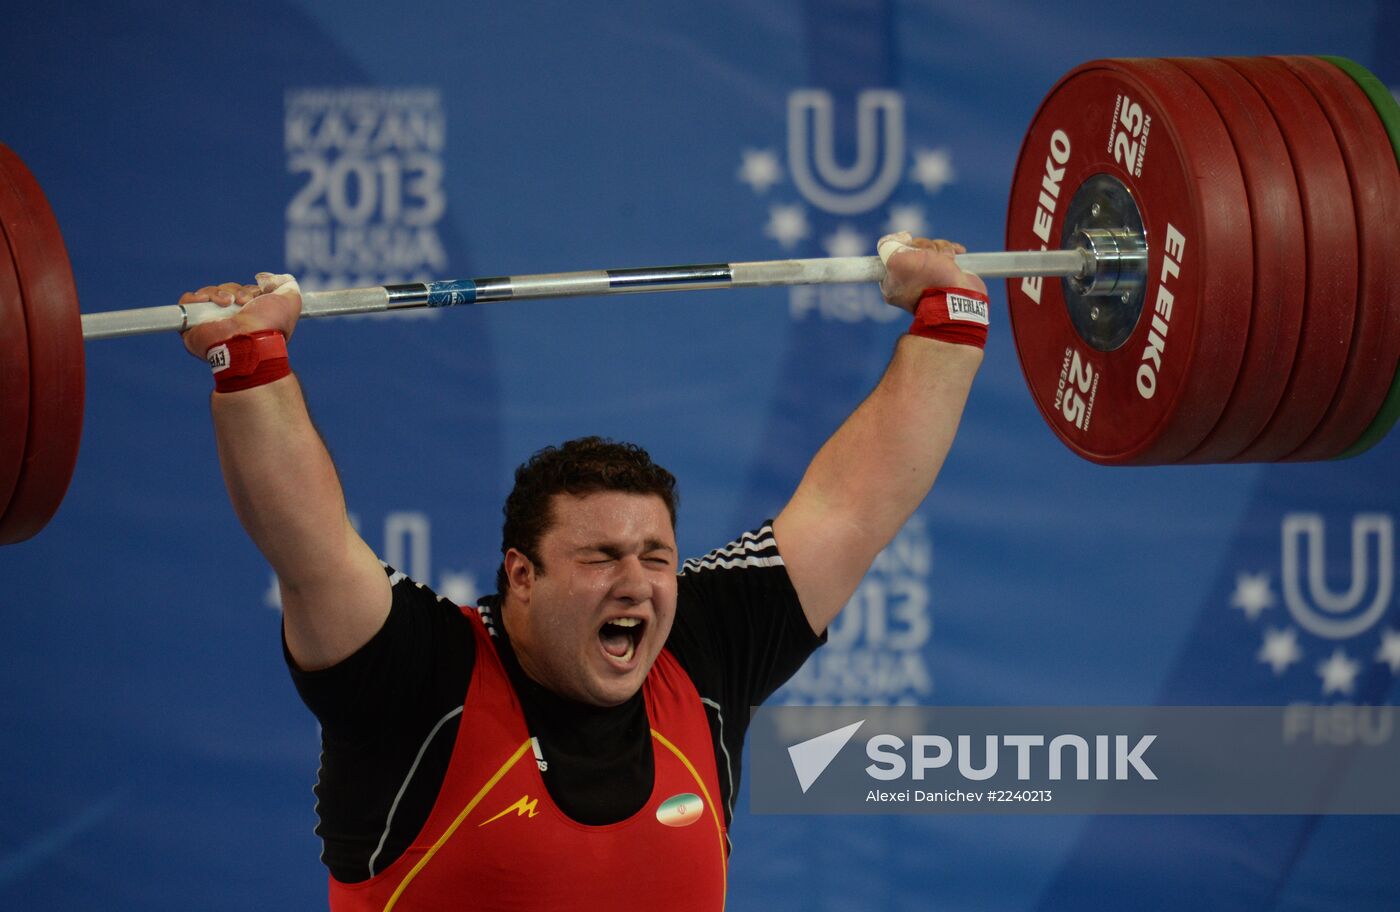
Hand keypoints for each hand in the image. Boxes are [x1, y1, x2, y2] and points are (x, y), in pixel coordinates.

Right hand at [180, 272, 302, 358]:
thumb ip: (286, 287)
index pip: (241, 293)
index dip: (248, 290)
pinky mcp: (192, 325)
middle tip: (245, 302)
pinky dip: (196, 297)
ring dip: (219, 293)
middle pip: (225, 290)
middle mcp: (229, 320)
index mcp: (248, 316)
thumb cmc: (271, 326)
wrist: (252, 342)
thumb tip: (274, 278)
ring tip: (229, 304)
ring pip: (208, 293)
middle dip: (236, 291)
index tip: (257, 294)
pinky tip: (208, 301)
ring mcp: (209, 322)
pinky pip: (187, 301)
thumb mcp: (290, 303)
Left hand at [877, 233, 986, 313]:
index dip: (903, 246)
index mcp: (891, 283)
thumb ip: (887, 246)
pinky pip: (945, 254)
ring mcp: (927, 279)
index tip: (909, 249)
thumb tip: (901, 237)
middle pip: (913, 248)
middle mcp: (907, 282)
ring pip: (930, 249)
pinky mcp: (945, 276)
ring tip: (948, 260)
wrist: (961, 298)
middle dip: (926, 247)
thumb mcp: (897, 260)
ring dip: (942, 249)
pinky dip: (951, 251)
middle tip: (932, 257)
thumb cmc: (928, 280)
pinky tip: (958, 253)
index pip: (891, 253)